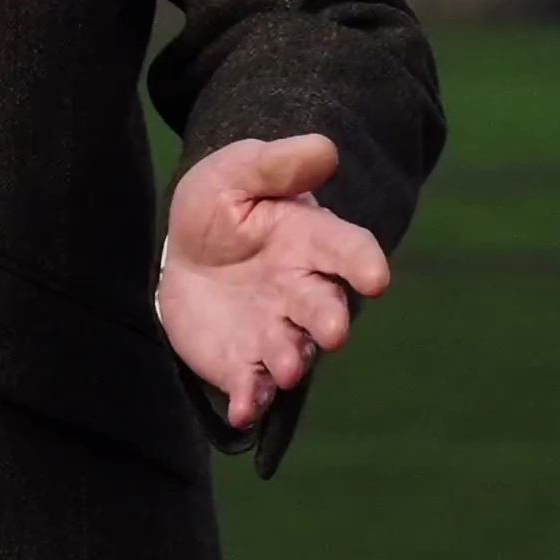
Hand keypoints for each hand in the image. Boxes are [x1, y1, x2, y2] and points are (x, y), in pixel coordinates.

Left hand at [155, 134, 392, 430]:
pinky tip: (243, 410)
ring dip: (292, 361)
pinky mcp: (244, 362)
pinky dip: (251, 400)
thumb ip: (276, 164)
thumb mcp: (237, 172)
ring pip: (294, 350)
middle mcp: (301, 290)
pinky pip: (252, 385)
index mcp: (310, 240)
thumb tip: (325, 149)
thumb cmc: (222, 205)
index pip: (347, 250)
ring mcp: (275, 330)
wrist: (182, 251)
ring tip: (286, 367)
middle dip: (331, 320)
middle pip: (325, 307)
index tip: (376, 276)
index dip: (363, 262)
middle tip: (333, 332)